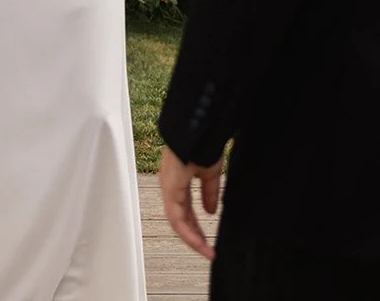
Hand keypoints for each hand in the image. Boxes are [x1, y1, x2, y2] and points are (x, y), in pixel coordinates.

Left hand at [158, 144, 221, 261]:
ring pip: (177, 222)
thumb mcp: (209, 173)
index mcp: (179, 182)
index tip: (207, 240)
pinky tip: (199, 241)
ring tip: (206, 251)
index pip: (186, 212)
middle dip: (195, 236)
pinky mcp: (170, 189)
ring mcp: (169, 188)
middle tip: (207, 250)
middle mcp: (171, 187)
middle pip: (181, 219)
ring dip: (192, 238)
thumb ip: (209, 192)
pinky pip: (176, 217)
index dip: (197, 227)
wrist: (197, 129)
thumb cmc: (200, 142)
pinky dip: (188, 231)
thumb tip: (210, 211)